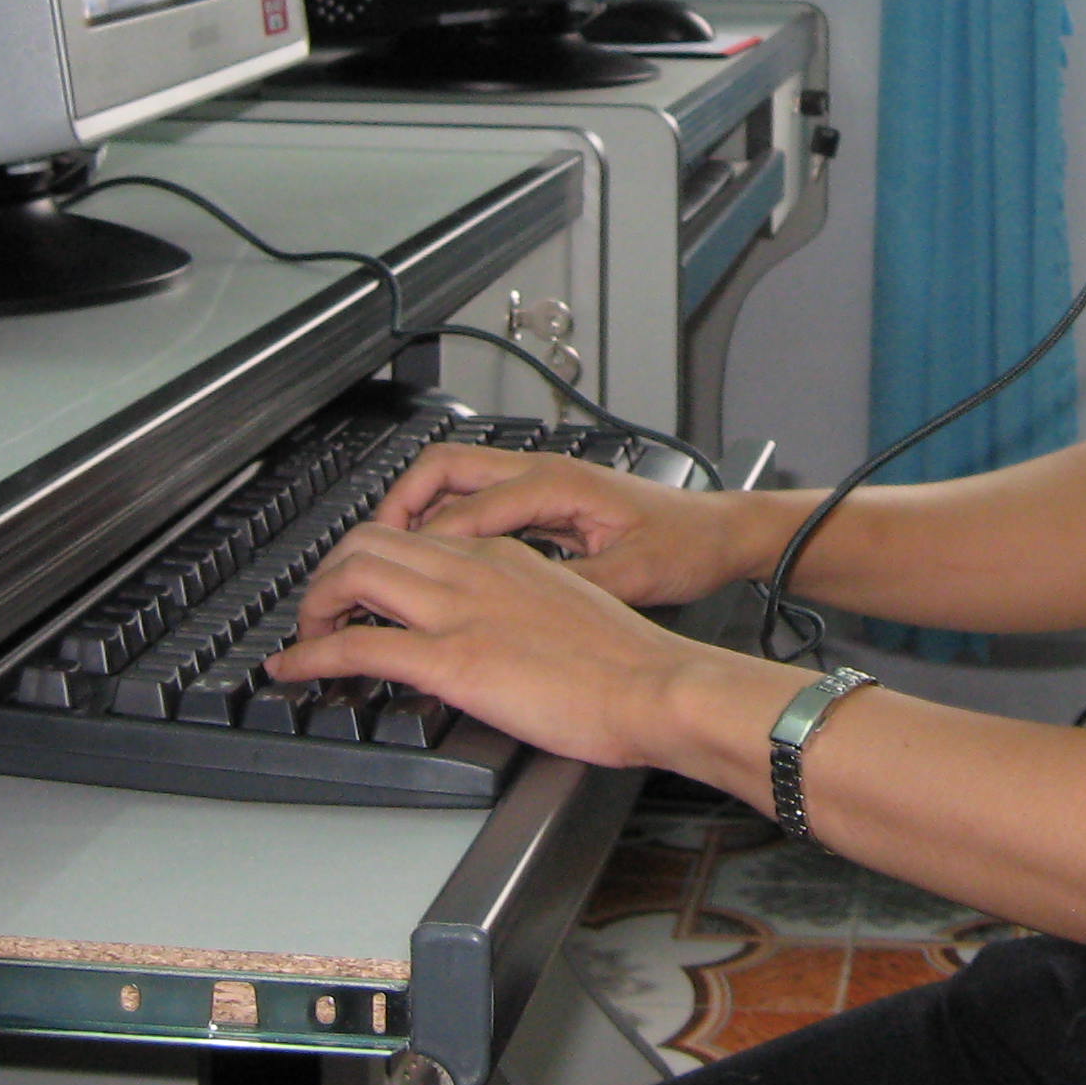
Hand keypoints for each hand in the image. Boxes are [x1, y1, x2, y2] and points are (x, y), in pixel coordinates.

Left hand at [265, 523, 712, 767]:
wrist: (656, 684)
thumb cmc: (630, 662)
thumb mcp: (571, 608)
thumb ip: (525, 606)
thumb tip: (501, 632)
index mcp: (505, 555)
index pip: (418, 535)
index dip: (374, 558)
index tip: (361, 589)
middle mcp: (475, 569)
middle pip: (370, 540)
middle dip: (330, 573)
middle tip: (322, 611)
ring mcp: (459, 611)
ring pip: (354, 575)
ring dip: (315, 605)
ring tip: (306, 637)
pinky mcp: (451, 659)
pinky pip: (359, 646)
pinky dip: (312, 657)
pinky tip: (294, 671)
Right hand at [370, 443, 767, 610]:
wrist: (722, 533)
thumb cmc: (686, 545)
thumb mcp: (629, 578)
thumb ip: (566, 590)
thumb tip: (509, 613)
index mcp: (554, 484)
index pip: (461, 510)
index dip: (416, 549)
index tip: (385, 584)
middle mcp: (541, 473)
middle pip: (442, 471)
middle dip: (396, 509)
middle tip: (364, 559)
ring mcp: (543, 484)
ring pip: (457, 485)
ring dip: (418, 517)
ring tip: (388, 564)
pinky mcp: (548, 504)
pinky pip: (480, 505)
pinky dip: (448, 529)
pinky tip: (441, 569)